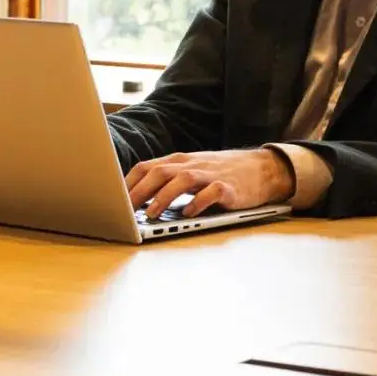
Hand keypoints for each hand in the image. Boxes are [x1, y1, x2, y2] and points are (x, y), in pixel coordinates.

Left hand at [126, 148, 295, 219]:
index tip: (113, 199)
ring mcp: (211, 174)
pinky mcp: (229, 187)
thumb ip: (170, 181)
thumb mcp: (193, 171)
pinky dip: (198, 203)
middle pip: (159, 172)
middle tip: (124, 209)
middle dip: (138, 191)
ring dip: (163, 197)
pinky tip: (188, 213)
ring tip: (150, 214)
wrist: (263, 169)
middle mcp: (192, 164)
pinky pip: (211, 193)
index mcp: (180, 161)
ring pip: (182, 180)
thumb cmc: (223, 173)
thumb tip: (139, 200)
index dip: (128, 182)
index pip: (146, 167)